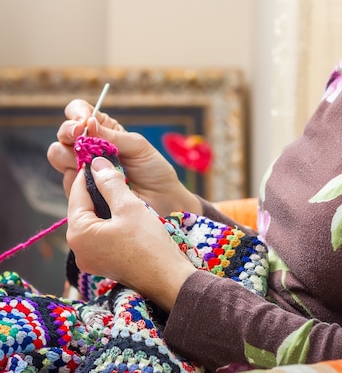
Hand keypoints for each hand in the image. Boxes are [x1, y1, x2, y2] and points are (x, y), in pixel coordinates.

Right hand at [47, 99, 201, 216]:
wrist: (161, 201)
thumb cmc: (153, 170)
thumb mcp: (138, 147)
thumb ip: (113, 136)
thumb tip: (90, 124)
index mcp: (103, 130)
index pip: (79, 112)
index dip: (77, 113)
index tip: (83, 121)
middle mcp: (88, 147)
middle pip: (64, 133)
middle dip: (68, 132)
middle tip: (81, 137)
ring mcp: (82, 169)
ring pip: (58, 155)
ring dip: (71, 155)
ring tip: (92, 163)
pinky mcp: (80, 191)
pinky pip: (68, 182)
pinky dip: (79, 179)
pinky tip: (96, 183)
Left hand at [67, 156, 196, 310]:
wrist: (168, 280)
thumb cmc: (149, 243)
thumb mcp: (129, 205)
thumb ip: (110, 182)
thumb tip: (97, 163)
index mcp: (78, 233)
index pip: (77, 192)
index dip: (90, 172)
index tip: (100, 156)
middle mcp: (78, 248)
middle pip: (83, 207)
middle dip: (97, 187)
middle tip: (112, 169)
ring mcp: (90, 258)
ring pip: (92, 219)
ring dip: (104, 202)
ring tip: (120, 185)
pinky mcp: (103, 263)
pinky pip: (100, 233)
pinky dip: (109, 218)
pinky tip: (124, 208)